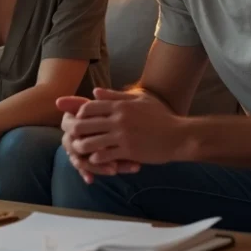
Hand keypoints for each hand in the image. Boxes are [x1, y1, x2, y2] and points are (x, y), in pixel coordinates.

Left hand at [60, 88, 183, 174]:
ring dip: (82, 147)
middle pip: (84, 124)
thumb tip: (94, 91)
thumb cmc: (161, 116)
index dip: (79, 114)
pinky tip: (95, 159)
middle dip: (75, 131)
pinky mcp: (128, 152)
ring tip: (81, 150)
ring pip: (91, 142)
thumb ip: (115, 95)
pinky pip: (104, 156)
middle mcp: (118, 119)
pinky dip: (96, 158)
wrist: (179, 136)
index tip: (78, 120)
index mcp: (120, 105)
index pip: (88, 107)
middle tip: (72, 137)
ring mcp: (122, 136)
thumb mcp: (140, 99)